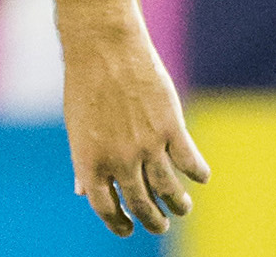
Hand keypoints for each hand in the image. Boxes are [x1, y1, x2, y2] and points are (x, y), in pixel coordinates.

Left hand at [63, 34, 208, 235]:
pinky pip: (191, 164)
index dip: (118, 224)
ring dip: (179, 205)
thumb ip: (84, 161)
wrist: (102, 47)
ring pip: (171, 192)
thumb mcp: (77, 126)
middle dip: (153, 221)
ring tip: (181, 207)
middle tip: (160, 223)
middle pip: (142, 206)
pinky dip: (198, 174)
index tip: (127, 228)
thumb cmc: (85, 85)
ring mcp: (146, 145)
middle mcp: (119, 158)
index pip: (106, 208)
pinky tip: (197, 175)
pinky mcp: (171, 128)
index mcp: (89, 160)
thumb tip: (83, 192)